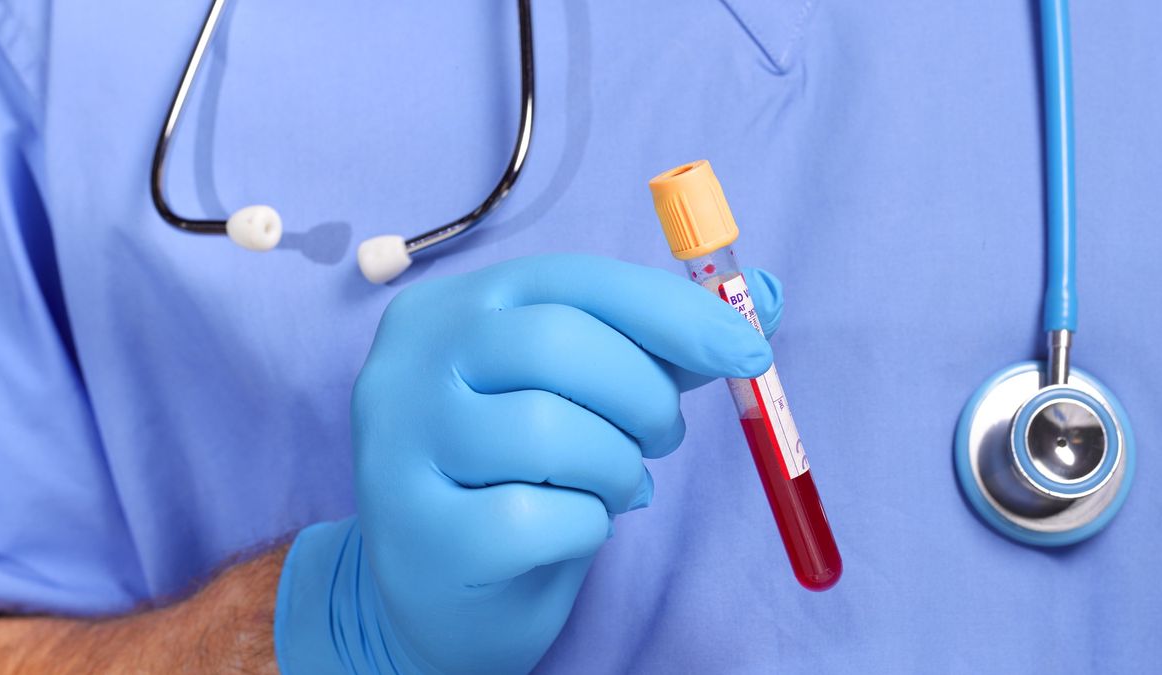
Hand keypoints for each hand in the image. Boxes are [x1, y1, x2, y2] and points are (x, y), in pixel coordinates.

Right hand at [275, 254, 783, 673]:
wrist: (437, 590)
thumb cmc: (520, 475)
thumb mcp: (582, 396)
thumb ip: (659, 347)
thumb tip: (761, 296)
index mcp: (454, 308)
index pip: (572, 280)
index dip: (670, 311)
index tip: (748, 348)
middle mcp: (409, 363)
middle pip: (557, 345)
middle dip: (643, 396)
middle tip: (663, 437)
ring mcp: (400, 447)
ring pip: (548, 431)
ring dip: (615, 468)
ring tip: (613, 486)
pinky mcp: (417, 532)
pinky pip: (538, 518)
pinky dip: (584, 527)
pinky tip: (571, 529)